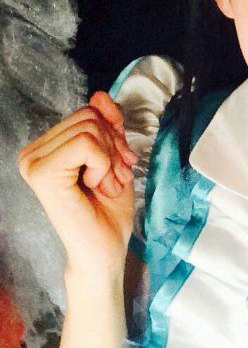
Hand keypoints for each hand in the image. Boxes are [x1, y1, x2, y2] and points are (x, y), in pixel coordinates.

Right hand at [17, 90, 139, 276]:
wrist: (105, 252)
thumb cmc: (107, 213)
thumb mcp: (114, 158)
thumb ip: (108, 126)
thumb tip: (100, 95)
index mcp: (46, 148)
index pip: (88, 113)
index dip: (112, 138)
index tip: (114, 169)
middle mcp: (32, 153)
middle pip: (89, 116)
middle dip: (113, 148)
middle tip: (109, 180)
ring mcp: (33, 162)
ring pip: (90, 128)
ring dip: (110, 160)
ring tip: (103, 186)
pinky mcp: (42, 174)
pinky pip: (87, 143)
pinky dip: (104, 164)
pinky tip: (96, 187)